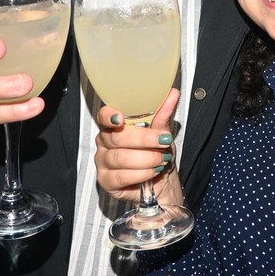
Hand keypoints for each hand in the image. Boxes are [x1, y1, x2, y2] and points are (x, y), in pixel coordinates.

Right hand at [95, 88, 182, 204]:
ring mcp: (102, 162)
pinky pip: (120, 176)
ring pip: (119, 158)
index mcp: (114, 125)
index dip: (109, 116)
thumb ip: (163, 114)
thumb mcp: (162, 133)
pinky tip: (152, 172)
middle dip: (144, 140)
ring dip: (146, 159)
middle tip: (163, 142)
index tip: (120, 118)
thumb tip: (172, 93)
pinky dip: (141, 173)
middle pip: (117, 138)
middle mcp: (104, 142)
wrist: (161, 181)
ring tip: (161, 159)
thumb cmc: (157, 153)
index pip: (103, 116)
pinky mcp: (105, 181)